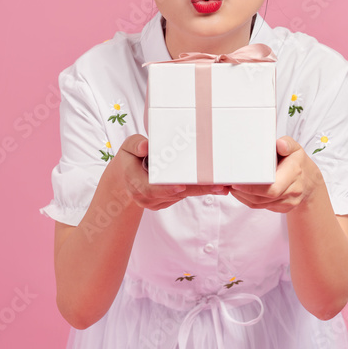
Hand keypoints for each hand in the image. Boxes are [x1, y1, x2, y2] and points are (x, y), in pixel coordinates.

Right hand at [114, 135, 228, 210]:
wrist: (124, 178)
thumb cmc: (130, 158)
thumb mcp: (128, 147)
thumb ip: (136, 145)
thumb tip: (145, 146)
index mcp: (135, 182)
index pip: (151, 189)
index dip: (166, 189)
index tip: (181, 186)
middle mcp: (145, 197)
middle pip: (174, 194)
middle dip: (196, 189)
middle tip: (217, 186)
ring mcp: (155, 202)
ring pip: (181, 196)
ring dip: (202, 191)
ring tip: (222, 186)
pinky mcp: (165, 202)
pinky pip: (182, 196)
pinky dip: (197, 190)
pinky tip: (214, 187)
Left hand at [226, 136, 321, 213]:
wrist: (310, 182)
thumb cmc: (298, 162)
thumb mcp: (295, 148)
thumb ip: (287, 144)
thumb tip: (279, 144)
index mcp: (294, 173)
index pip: (272, 188)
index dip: (252, 188)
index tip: (236, 182)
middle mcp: (292, 190)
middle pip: (262, 198)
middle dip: (243, 192)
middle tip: (228, 183)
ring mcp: (287, 202)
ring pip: (259, 204)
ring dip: (242, 196)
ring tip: (231, 186)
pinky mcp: (281, 208)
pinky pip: (261, 206)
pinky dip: (248, 199)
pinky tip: (240, 191)